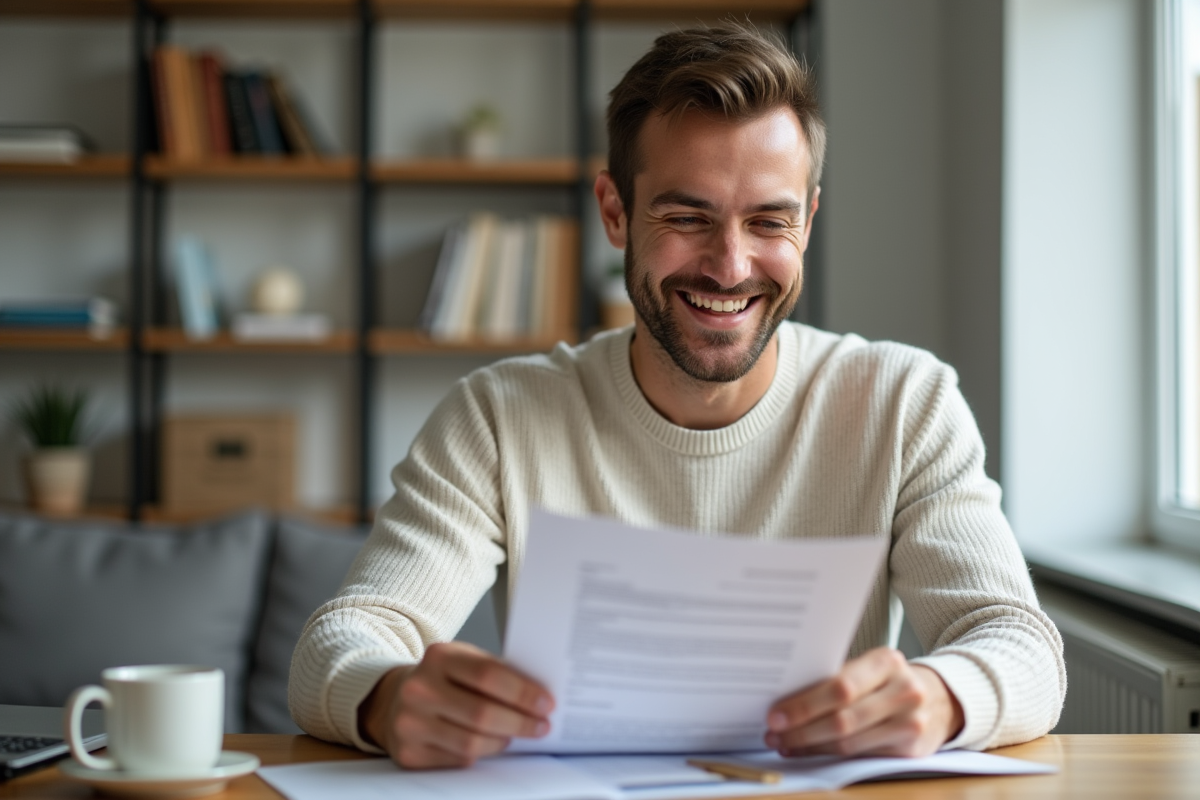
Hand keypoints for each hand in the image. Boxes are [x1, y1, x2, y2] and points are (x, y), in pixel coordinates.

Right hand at [358, 641, 553, 768]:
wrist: (393, 699)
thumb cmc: (442, 679)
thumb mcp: (463, 661)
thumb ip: (494, 673)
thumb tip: (538, 696)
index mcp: (438, 657)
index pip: (488, 675)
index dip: (522, 692)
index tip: (546, 703)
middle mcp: (419, 688)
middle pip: (482, 713)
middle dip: (520, 722)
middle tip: (542, 726)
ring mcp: (410, 722)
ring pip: (472, 742)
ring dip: (503, 740)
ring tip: (517, 735)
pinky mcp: (409, 752)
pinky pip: (458, 759)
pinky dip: (480, 754)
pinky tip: (490, 744)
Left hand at [765, 647, 962, 757]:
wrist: (941, 699)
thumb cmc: (890, 681)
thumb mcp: (871, 668)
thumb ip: (837, 677)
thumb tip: (785, 696)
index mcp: (887, 661)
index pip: (840, 686)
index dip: (804, 704)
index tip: (775, 715)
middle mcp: (904, 691)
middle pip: (843, 718)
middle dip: (802, 729)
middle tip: (774, 734)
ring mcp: (911, 722)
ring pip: (849, 742)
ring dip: (810, 745)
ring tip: (784, 744)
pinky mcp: (912, 749)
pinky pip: (860, 756)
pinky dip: (829, 754)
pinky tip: (809, 750)